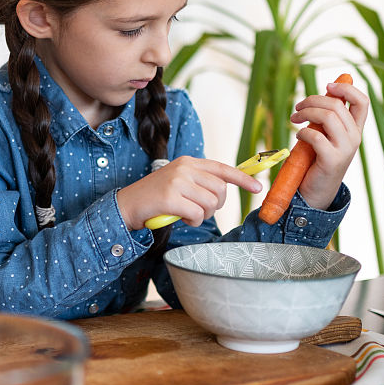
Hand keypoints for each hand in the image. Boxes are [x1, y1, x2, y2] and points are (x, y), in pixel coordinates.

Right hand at [117, 156, 262, 229]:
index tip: (258, 187)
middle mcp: (184, 168)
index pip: (222, 168)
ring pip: (211, 203)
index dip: (242, 178)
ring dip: (203, 215)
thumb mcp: (178, 182)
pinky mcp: (170, 198)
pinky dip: (192, 221)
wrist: (126, 205)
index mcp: (188, 162)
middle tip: (200, 210)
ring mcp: (177, 182)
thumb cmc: (155, 198)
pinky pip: (197, 214)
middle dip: (216, 205)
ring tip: (187, 215)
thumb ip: (198, 182)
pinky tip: (180, 218)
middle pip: (220, 189)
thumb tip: (223, 190)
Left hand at [291, 80, 369, 209]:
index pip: (362, 101)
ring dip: (306, 113)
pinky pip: (316, 137)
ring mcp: (345, 149)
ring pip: (328, 117)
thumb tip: (327, 90)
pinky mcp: (332, 160)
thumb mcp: (327, 135)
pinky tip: (298, 136)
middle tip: (298, 107)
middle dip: (313, 100)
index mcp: (355, 129)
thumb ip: (329, 117)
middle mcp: (355, 137)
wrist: (316, 192)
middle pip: (338, 105)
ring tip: (294, 118)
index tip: (327, 85)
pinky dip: (303, 133)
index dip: (347, 89)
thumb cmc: (317, 160)